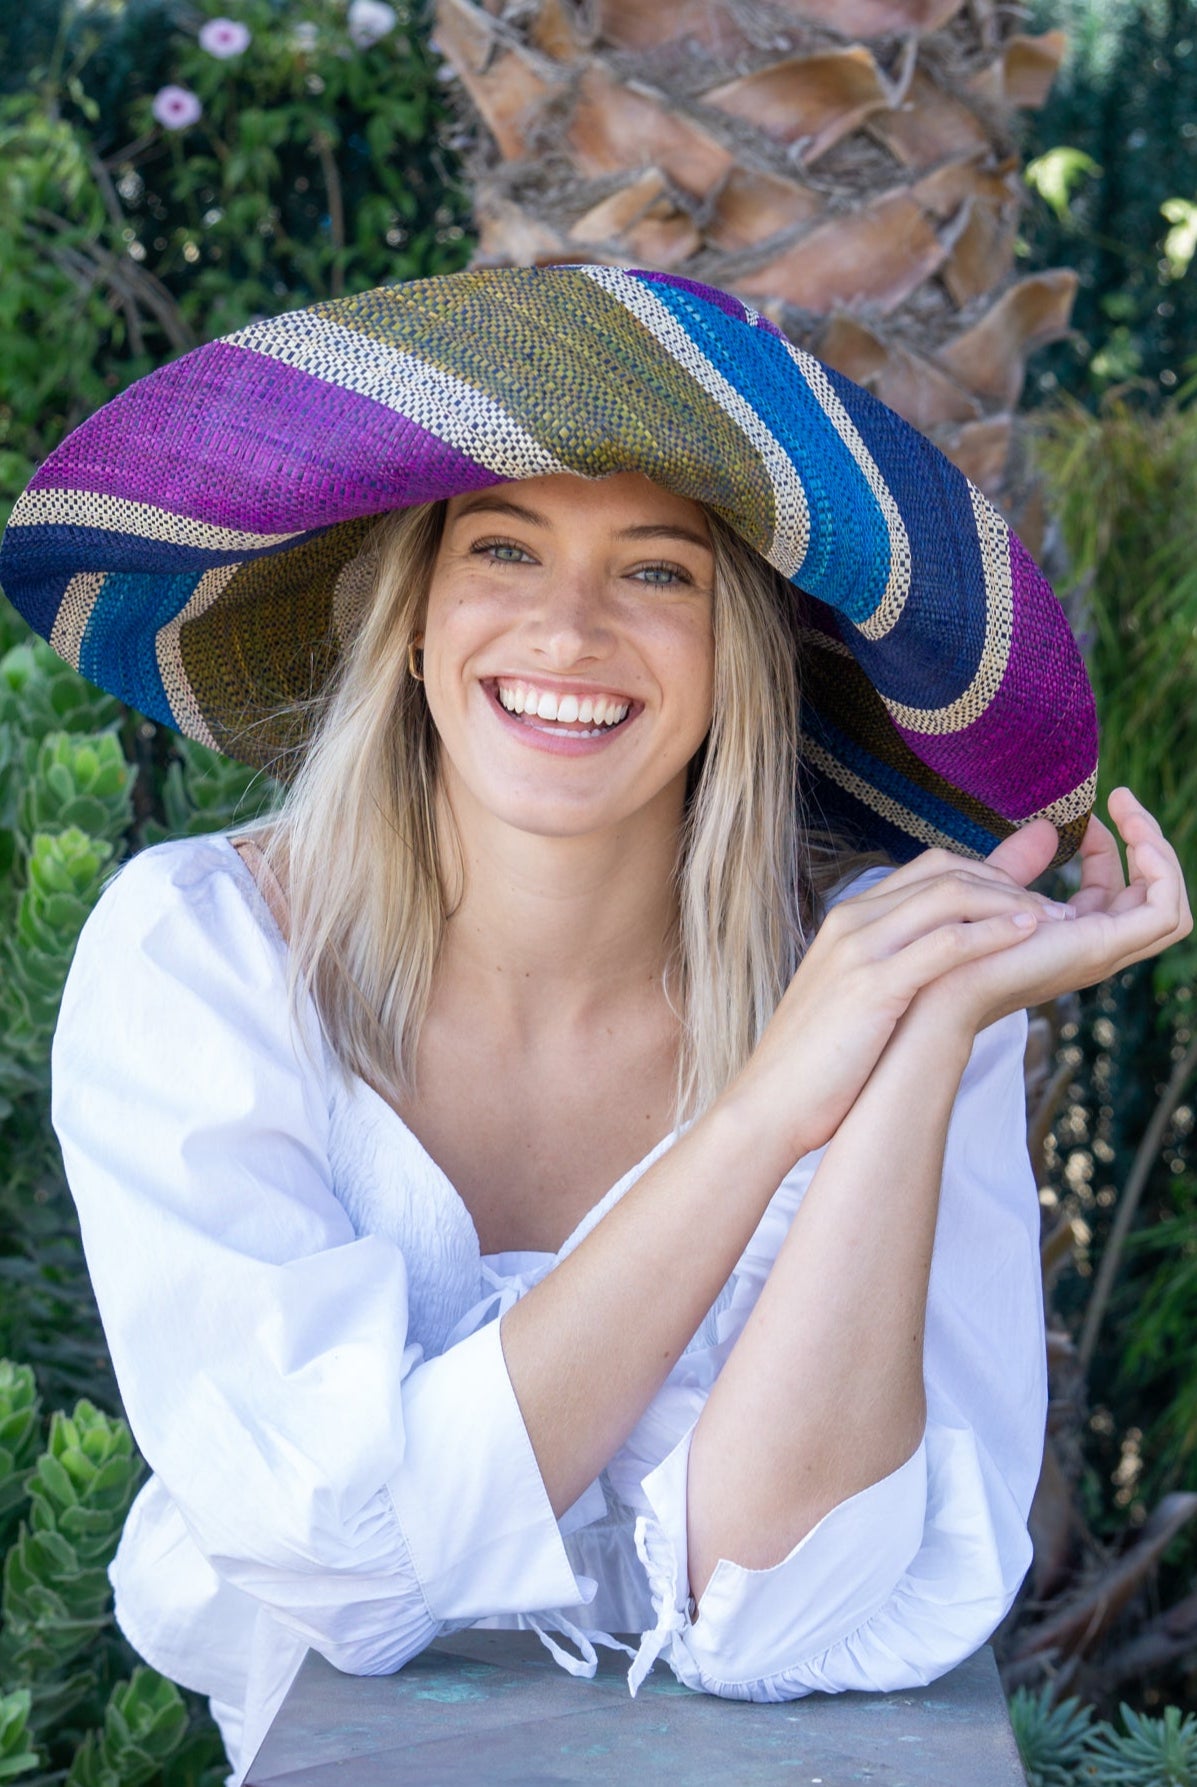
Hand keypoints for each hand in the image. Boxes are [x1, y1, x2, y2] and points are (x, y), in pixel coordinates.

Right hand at [723, 846, 1079, 1161]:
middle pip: (946, 873)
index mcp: (849, 919)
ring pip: (951, 897)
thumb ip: (897, 967)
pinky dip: (994, 933)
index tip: (1032, 897)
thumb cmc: (816, 1062)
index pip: (930, 869)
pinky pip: (947, 944)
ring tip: (1061, 920)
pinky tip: (1030, 936)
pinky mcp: (873, 986)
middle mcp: (853, 921)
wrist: (768, 1104)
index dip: (989, 875)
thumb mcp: (857, 999)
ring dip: (1014, 903)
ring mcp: (860, 950)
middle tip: (1061, 907)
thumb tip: (941, 965)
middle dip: (1011, 882)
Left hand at [909, 787, 1191, 1040]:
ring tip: (1134, 818)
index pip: (1114, 889)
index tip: (1083, 817)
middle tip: (1122, 798)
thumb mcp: (998, 892)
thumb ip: (1021, 863)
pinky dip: (1162, 875)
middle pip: (1150, 895)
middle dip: (1146, 841)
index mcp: (1072, 935)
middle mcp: (1096, 945)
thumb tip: (1047, 826)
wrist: (940, 980)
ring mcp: (1105, 949)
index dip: (1107, 846)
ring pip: (1168, 905)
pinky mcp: (1104, 947)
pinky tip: (1139, 842)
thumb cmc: (956, 944)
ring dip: (1160, 854)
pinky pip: (1165, 915)